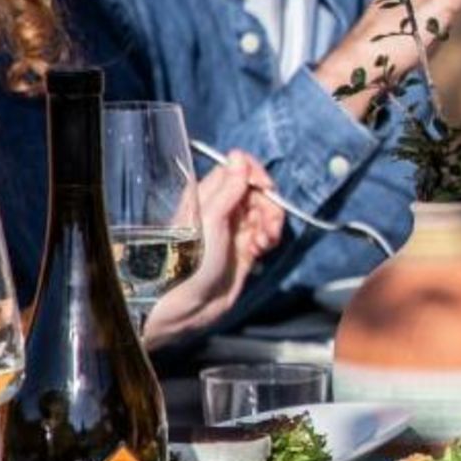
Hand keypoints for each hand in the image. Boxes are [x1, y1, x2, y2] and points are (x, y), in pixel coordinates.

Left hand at [141, 151, 285, 347]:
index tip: (267, 189)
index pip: (238, 169)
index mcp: (208, 195)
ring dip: (272, 224)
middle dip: (269, 205)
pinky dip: (269, 239)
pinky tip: (261, 250)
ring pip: (265, 213)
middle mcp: (222, 208)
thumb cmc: (189, 260)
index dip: (256, 176)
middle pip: (257, 192)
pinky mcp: (245, 249)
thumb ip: (228, 188)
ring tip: (264, 242)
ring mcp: (234, 229)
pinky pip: (266, 234)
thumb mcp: (210, 219)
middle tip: (269, 225)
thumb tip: (240, 157)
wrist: (188, 303)